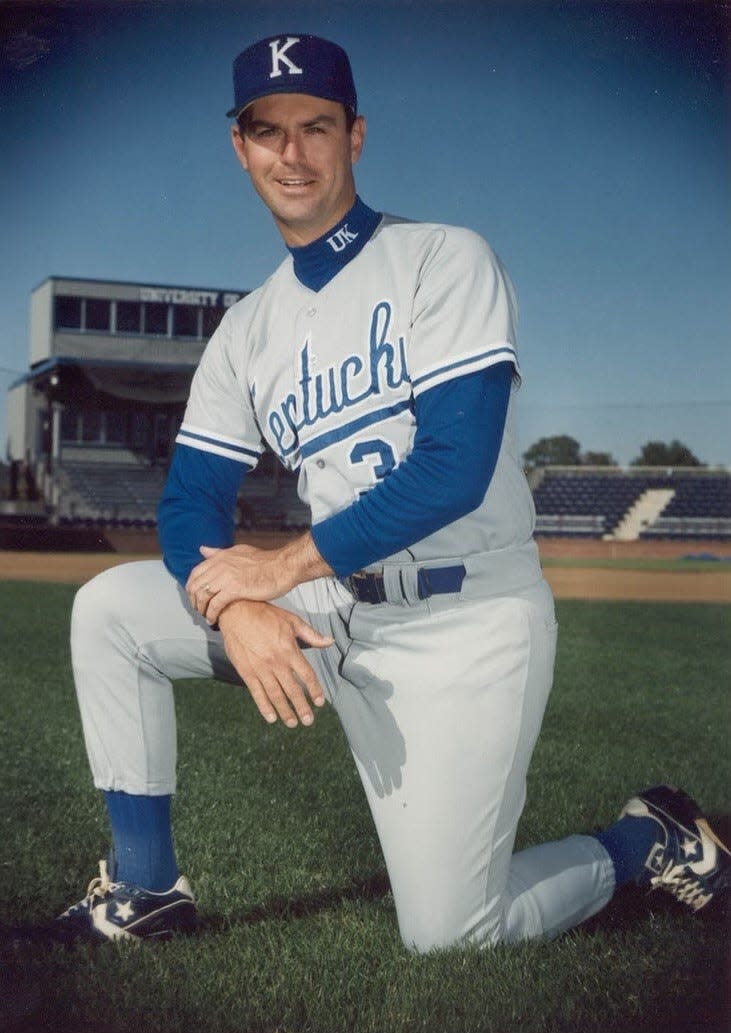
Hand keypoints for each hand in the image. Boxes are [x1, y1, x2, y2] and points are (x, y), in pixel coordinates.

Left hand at [186, 534, 331, 623]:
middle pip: (195, 586)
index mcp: (220, 557)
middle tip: (199, 610)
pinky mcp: (234, 589)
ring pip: (203, 596)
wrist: (282, 567)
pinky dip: (211, 614)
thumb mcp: (239, 551)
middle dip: (194, 601)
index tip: (195, 597)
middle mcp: (220, 566)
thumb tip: (203, 550)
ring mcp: (226, 577)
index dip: (192, 588)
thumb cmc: (265, 562)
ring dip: (201, 609)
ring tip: (206, 617)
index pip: (195, 573)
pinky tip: (213, 620)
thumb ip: (219, 552)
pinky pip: (215, 605)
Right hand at [217, 598, 332, 727]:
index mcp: (289, 650)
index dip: (314, 690)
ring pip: (275, 695)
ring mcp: (260, 669)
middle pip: (292, 690)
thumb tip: (330, 641)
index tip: (320, 702)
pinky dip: (264, 707)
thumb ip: (311, 635)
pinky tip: (271, 718)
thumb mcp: (292, 621)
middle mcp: (276, 662)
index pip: (306, 675)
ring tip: (292, 723)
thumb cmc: (266, 615)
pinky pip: (256, 693)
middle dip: (301, 707)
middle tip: (308, 721)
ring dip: (285, 711)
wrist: (237, 612)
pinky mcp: (246, 672)